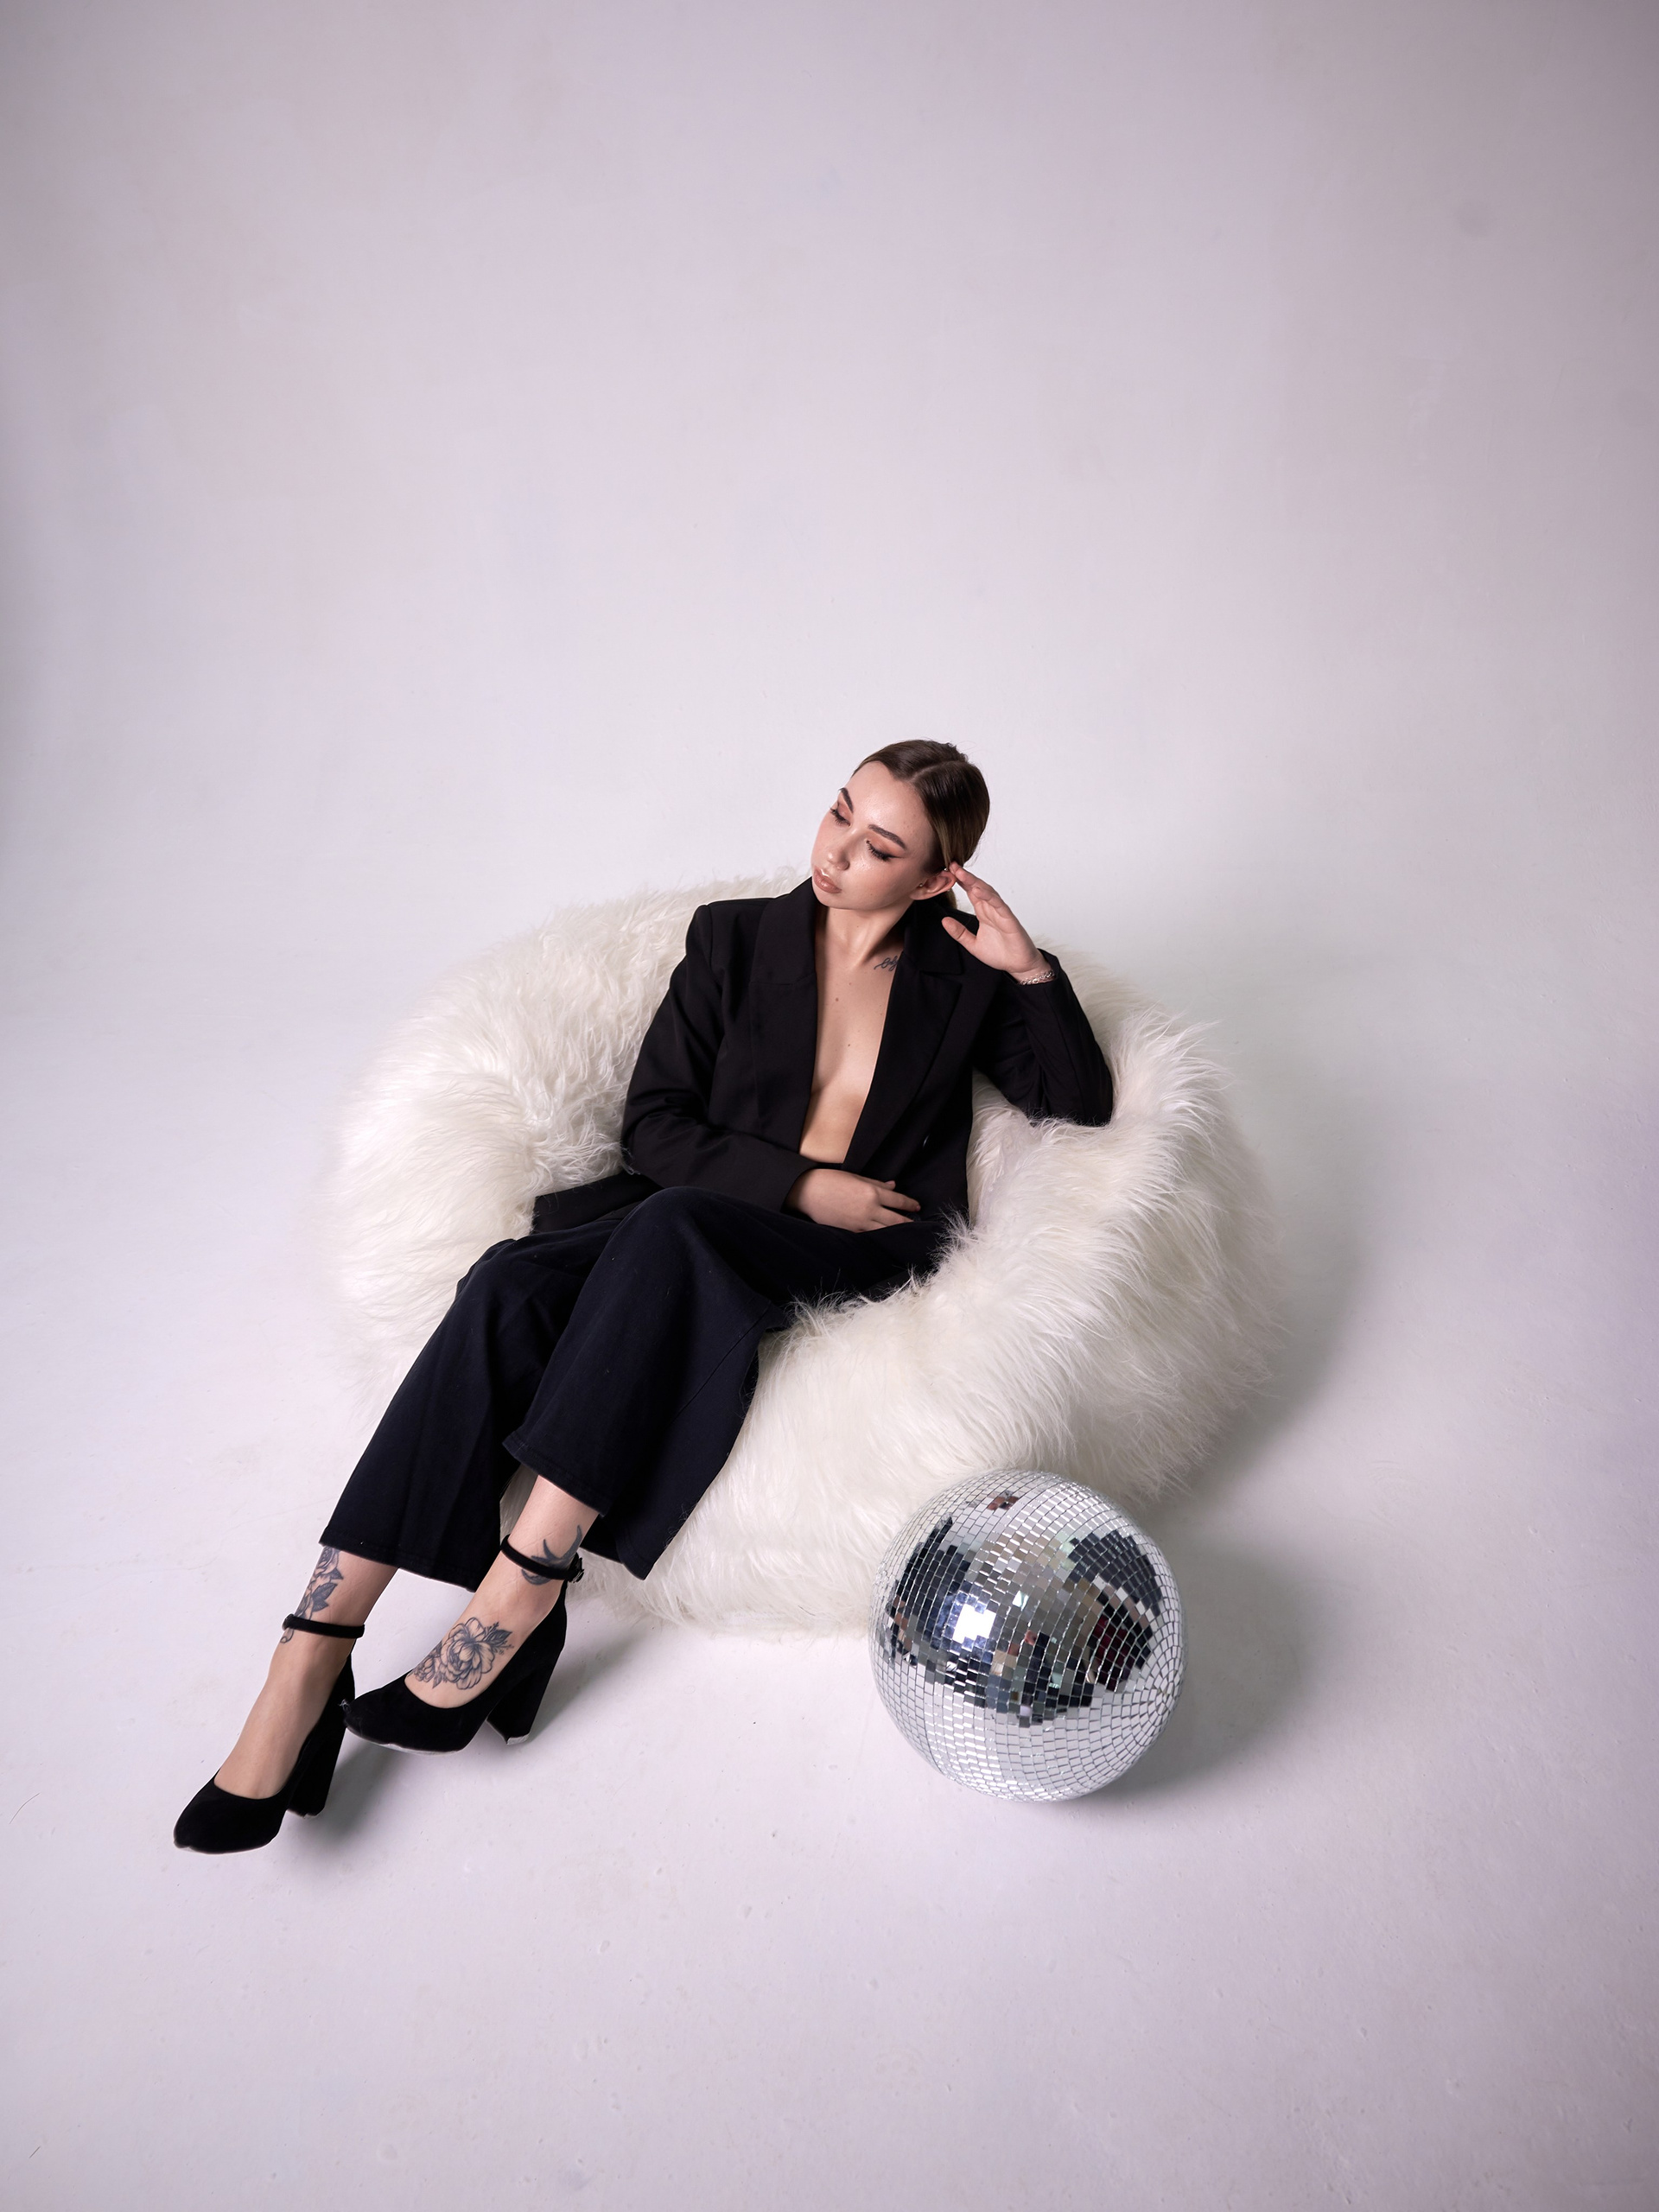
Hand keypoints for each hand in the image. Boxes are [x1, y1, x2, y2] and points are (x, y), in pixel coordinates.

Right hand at [785, 1168, 921, 1231]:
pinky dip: (880, 1235)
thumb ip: (877, 1183)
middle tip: (916, 1222)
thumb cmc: (831, 1180)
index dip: (910, 1204)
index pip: (899, 1201)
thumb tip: (893, 1186)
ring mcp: (860, 1222)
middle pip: (896, 1219)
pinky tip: (885, 1236)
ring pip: (885, 1230)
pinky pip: (871, 1235)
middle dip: (908, 1221)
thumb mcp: (857, 1177)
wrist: (808, 1192)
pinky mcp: (851, 1230)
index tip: (917, 1206)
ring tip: (905, 1232)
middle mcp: (869, 1209)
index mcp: (872, 1192)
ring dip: (896, 1231)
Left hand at [938, 863, 1051, 979]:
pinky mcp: (1009, 919)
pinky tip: (978, 890)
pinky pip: (998, 904)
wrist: (1019, 965)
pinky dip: (989, 896)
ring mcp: (1001, 912)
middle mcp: (992, 909)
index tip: (947, 871)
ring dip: (975, 882)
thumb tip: (944, 921)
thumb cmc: (1000, 954)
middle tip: (951, 864)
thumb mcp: (973, 944)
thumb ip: (959, 933)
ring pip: (987, 892)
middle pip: (977, 887)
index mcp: (983, 913)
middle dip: (965, 876)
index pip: (970, 892)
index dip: (960, 882)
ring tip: (961, 873)